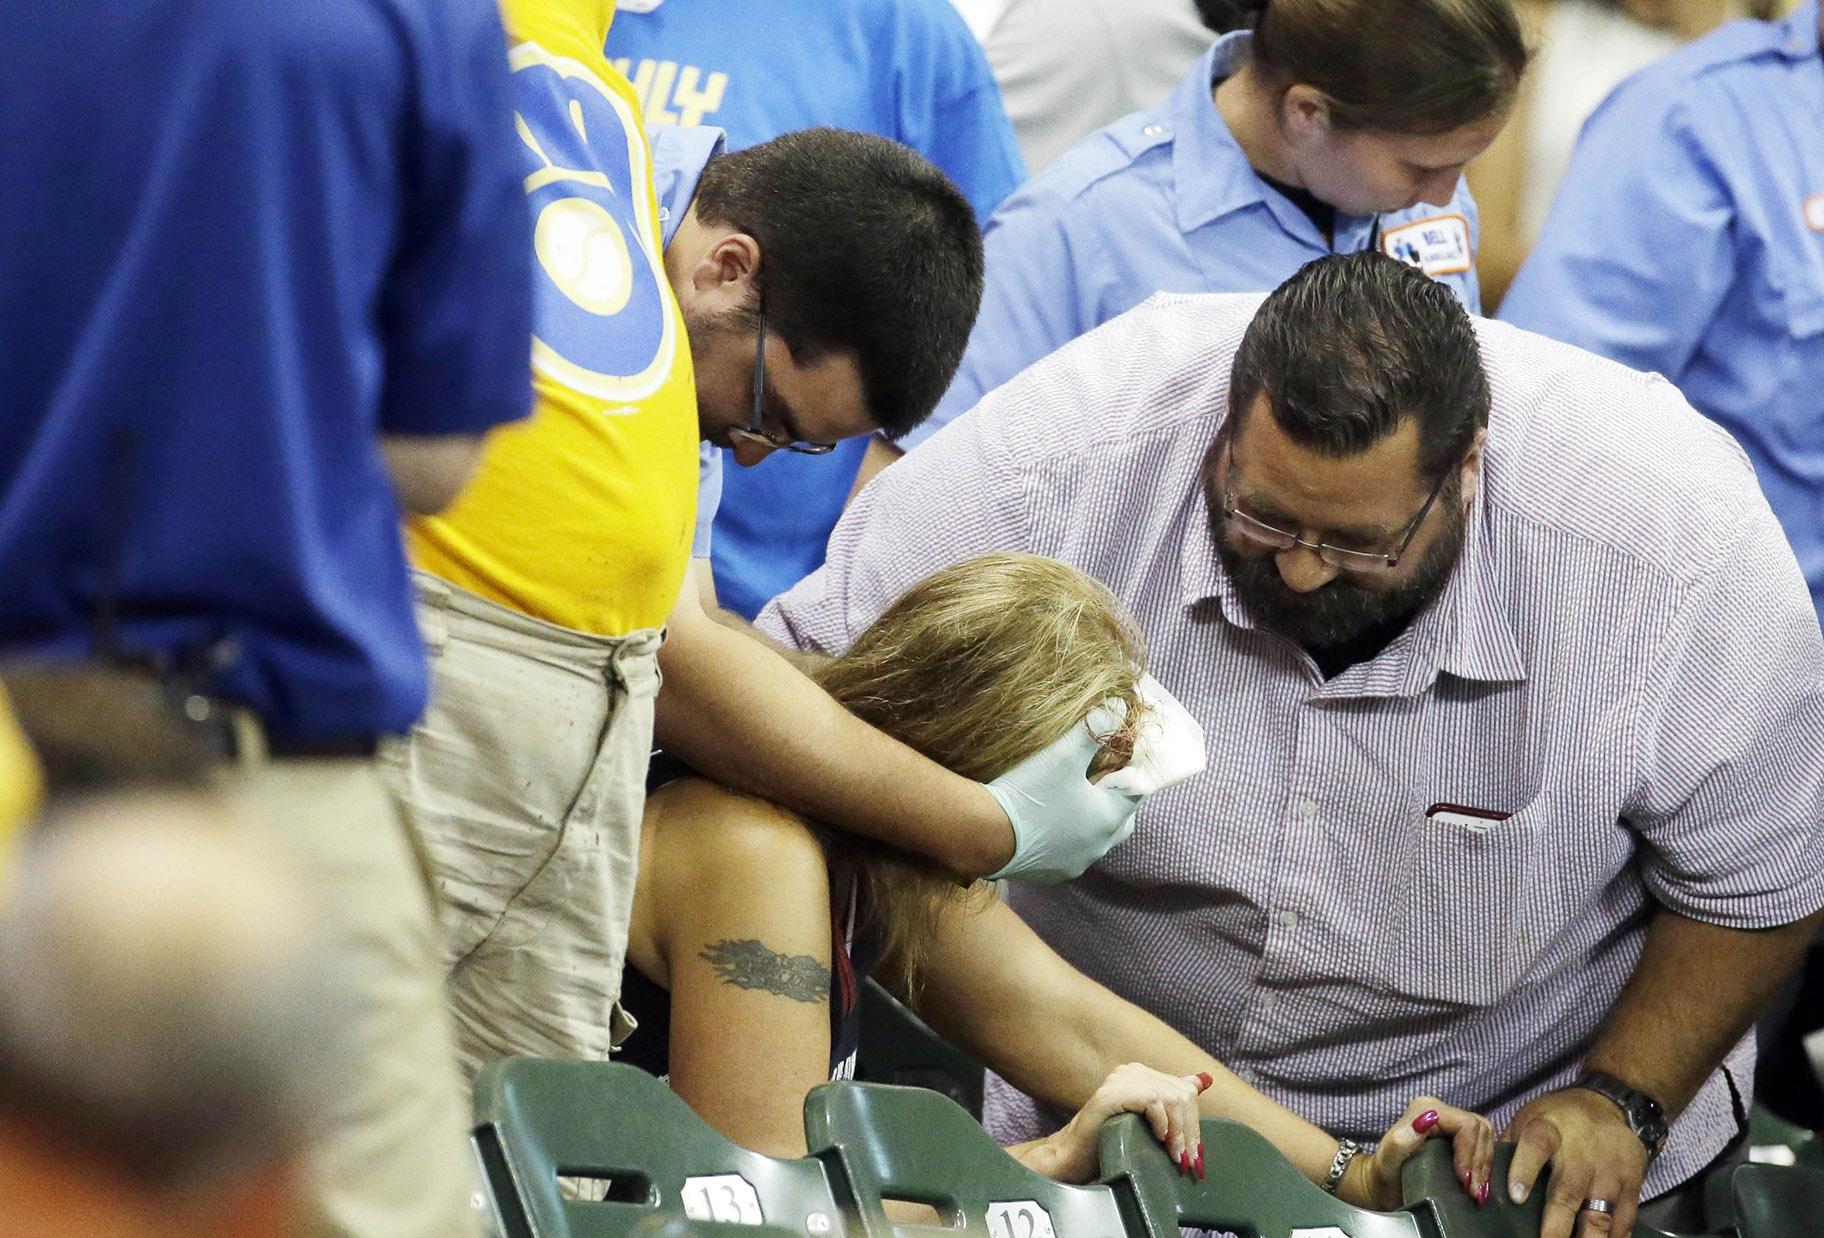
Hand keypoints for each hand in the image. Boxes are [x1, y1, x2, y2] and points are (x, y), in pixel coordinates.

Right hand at [986, 702, 1143, 882]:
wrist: (986, 835)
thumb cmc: (1031, 792)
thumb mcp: (1064, 753)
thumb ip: (1096, 727)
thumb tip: (1120, 705)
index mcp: (1111, 818)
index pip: (1137, 791)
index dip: (1128, 770)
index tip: (1115, 755)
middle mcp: (1099, 846)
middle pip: (1120, 819)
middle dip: (1113, 798)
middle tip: (1096, 777)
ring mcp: (1075, 864)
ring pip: (1095, 837)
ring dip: (1089, 819)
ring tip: (1070, 798)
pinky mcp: (1051, 874)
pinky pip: (1069, 851)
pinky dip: (1066, 836)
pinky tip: (1048, 821)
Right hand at [1040, 1064, 1213, 1183]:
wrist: (1074, 1157)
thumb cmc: (1108, 1143)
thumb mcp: (1148, 1123)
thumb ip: (1171, 1103)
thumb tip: (1204, 1080)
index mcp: (1141, 1075)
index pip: (1184, 1090)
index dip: (1193, 1122)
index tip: (1194, 1152)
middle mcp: (1131, 1071)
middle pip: (1181, 1094)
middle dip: (1189, 1130)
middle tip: (1187, 1159)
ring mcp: (1120, 1080)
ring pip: (1170, 1097)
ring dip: (1178, 1131)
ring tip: (1174, 1155)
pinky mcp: (1112, 1094)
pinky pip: (1152, 1100)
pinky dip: (1161, 1123)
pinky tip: (1157, 1139)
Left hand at [1341, 1096, 1494, 1211]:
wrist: (1382, 1185)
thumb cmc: (1384, 1174)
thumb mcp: (1388, 1161)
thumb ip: (1401, 1141)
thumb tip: (1424, 1121)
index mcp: (1425, 1109)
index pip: (1466, 1124)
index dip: (1470, 1153)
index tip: (1465, 1180)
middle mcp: (1439, 1111)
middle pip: (1479, 1130)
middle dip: (1479, 1162)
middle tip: (1473, 1191)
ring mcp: (1449, 1123)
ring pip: (1484, 1137)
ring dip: (1484, 1166)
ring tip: (1476, 1191)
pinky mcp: (1456, 1138)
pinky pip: (1482, 1146)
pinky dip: (1484, 1166)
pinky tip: (1478, 1184)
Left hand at [1504, 1087, 1648, 1237]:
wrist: (1609, 1104)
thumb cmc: (1559, 1117)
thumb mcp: (1528, 1119)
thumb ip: (1509, 1148)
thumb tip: (1482, 1177)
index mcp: (1548, 1131)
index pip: (1536, 1147)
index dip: (1524, 1171)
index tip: (1516, 1197)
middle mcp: (1580, 1154)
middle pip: (1568, 1193)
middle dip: (1556, 1227)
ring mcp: (1609, 1174)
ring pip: (1599, 1217)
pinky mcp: (1632, 1188)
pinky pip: (1623, 1223)